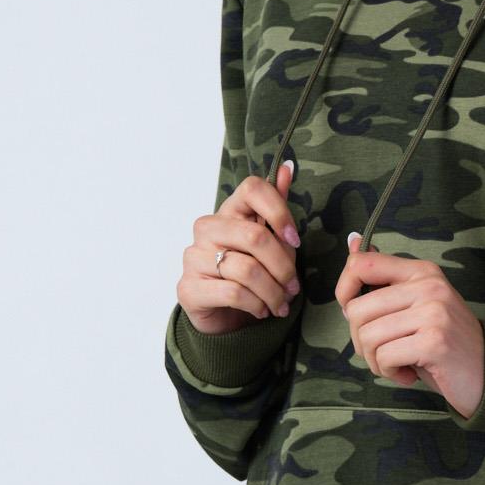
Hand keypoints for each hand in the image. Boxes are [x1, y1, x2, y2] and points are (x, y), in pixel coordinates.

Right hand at [177, 159, 302, 334]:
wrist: (222, 315)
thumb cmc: (249, 275)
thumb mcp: (270, 243)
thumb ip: (276, 208)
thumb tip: (287, 168)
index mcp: (228, 212)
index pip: (252, 189)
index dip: (279, 211)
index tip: (295, 240)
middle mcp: (207, 229)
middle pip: (255, 236)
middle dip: (283, 267)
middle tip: (294, 287)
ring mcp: (194, 257)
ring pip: (247, 270)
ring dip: (273, 292)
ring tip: (282, 304)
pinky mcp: (189, 288)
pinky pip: (234, 293)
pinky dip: (256, 305)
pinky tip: (262, 310)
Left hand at [335, 231, 484, 416]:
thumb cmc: (442, 342)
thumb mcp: (413, 305)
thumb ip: (383, 278)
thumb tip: (353, 240)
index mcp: (422, 271)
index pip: (361, 264)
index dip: (344, 292)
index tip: (355, 315)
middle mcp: (428, 285)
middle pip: (356, 309)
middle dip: (360, 341)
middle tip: (384, 353)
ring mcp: (434, 312)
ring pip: (367, 336)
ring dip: (375, 361)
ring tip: (398, 364)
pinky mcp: (435, 341)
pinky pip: (384, 357)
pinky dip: (389, 372)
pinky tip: (408, 374)